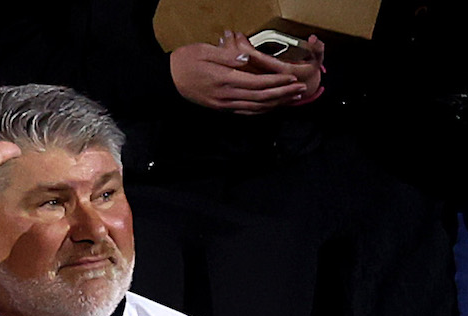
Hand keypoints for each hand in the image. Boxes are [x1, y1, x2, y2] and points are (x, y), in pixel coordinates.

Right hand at [169, 31, 322, 112]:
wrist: (167, 80)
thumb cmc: (184, 62)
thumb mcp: (204, 51)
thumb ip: (227, 55)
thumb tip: (245, 58)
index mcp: (224, 80)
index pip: (257, 83)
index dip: (276, 82)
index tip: (292, 78)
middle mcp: (226, 96)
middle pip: (261, 98)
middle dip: (283, 95)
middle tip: (301, 91)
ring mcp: (224, 105)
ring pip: (256, 108)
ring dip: (276, 105)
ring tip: (292, 100)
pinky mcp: (221, 108)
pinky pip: (246, 112)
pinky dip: (262, 111)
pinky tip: (272, 107)